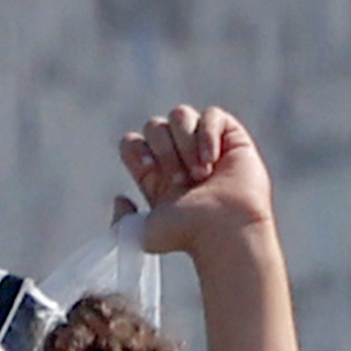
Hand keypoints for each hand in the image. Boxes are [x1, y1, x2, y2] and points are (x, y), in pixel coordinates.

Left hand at [119, 103, 278, 262]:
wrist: (224, 231)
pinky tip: (212, 160)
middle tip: (182, 182)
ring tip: (201, 175)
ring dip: (186, 144)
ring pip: (179, 115)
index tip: (150, 169)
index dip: (137, 150)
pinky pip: (211, 115)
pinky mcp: (231, 137)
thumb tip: (120, 199)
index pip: (133, 142)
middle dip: (165, 152)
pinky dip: (208, 134)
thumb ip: (121, 221)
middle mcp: (178, 156)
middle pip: (154, 125)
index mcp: (155, 174)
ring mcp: (203, 144)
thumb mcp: (143, 234)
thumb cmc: (189, 235)